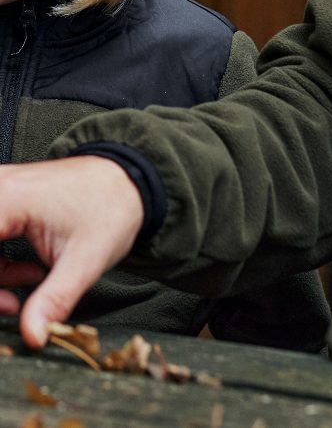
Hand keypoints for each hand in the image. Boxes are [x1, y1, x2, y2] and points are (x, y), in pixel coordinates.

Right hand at [0, 156, 143, 346]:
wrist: (132, 181)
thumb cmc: (112, 209)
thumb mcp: (85, 261)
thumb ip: (53, 299)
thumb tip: (32, 337)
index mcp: (8, 199)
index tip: (9, 305)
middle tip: (14, 303)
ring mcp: (1, 190)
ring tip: (30, 285)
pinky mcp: (5, 198)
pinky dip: (0, 261)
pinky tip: (28, 271)